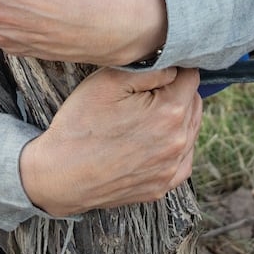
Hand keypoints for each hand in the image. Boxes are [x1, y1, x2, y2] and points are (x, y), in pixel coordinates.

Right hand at [18, 65, 202, 216]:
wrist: (59, 175)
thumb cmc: (80, 124)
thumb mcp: (107, 81)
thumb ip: (150, 69)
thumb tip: (175, 67)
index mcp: (170, 112)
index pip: (192, 77)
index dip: (174, 69)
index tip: (157, 72)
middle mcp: (179, 142)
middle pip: (194, 103)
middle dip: (176, 93)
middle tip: (146, 93)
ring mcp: (172, 168)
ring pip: (191, 130)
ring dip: (176, 119)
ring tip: (144, 117)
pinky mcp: (163, 186)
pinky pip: (183, 158)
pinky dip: (173, 146)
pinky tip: (151, 141)